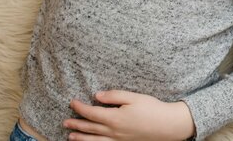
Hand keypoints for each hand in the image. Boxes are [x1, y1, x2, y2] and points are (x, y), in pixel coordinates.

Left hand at [64, 90, 194, 140]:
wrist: (167, 125)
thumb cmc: (152, 109)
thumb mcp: (134, 97)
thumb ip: (115, 96)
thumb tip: (97, 96)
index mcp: (115, 118)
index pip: (92, 113)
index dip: (80, 108)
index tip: (72, 102)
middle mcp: (113, 131)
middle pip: (90, 128)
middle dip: (76, 124)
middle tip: (65, 122)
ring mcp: (118, 140)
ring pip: (94, 140)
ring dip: (81, 138)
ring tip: (70, 136)